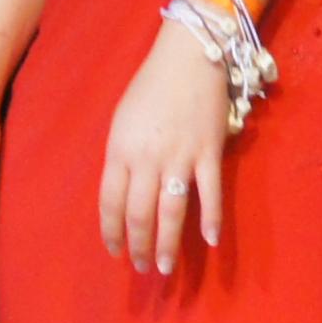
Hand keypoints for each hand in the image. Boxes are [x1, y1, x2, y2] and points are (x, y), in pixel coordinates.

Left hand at [98, 22, 233, 276]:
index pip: (110, 202)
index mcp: (120, 149)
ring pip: (172, 211)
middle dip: (139, 245)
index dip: (111, 231)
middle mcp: (147, 158)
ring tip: (166, 267)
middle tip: (143, 267)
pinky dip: (211, 219)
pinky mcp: (209, 152)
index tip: (115, 251)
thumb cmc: (151, 86)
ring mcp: (180, 157)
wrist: (188, 56)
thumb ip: (121, 157)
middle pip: (139, 213)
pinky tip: (211, 240)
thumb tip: (124, 194)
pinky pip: (210, 193)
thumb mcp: (122, 120)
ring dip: (169, 243)